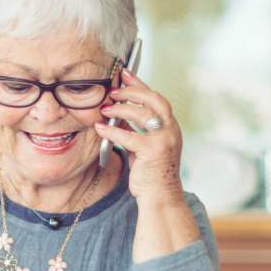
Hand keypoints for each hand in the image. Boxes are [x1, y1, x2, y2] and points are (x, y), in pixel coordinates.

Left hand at [95, 69, 184, 203]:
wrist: (161, 197)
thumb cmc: (151, 173)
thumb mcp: (142, 147)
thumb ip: (134, 130)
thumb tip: (117, 113)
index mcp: (170, 127)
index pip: (156, 99)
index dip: (140, 84)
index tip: (125, 74)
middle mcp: (171, 130)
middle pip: (154, 100)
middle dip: (132, 91)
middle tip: (114, 90)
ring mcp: (164, 140)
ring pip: (142, 114)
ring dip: (121, 108)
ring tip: (105, 108)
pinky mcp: (153, 151)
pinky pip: (128, 135)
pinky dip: (112, 129)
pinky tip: (100, 127)